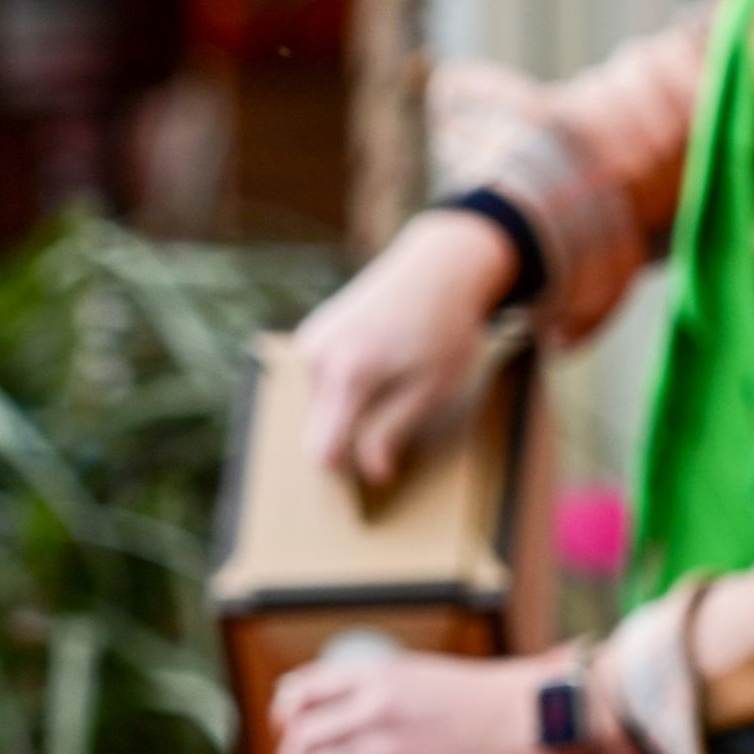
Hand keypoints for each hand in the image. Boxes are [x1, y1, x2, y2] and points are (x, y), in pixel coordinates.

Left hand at [270, 648, 575, 753]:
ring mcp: (390, 749)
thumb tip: (370, 719)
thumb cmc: (490, 703)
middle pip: (302, 740)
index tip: (287, 736)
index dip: (283, 718)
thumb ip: (394, 693)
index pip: (301, 690)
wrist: (534, 721)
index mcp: (378, 675)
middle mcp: (375, 708)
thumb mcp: (428, 677)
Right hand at [295, 209, 517, 490]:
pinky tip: (378, 372)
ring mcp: (310, 342)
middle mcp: (317, 356)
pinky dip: (344, 390)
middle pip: (320, 430)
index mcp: (348, 373)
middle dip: (350, 440)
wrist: (439, 267)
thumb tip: (370, 474)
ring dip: (349, 412)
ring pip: (320, 408)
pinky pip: (321, 384)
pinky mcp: (312, 335)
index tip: (366, 486)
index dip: (344, 474)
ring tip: (392, 387)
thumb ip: (393, 431)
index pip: (323, 450)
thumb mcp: (432, 389)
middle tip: (392, 429)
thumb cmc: (444, 330)